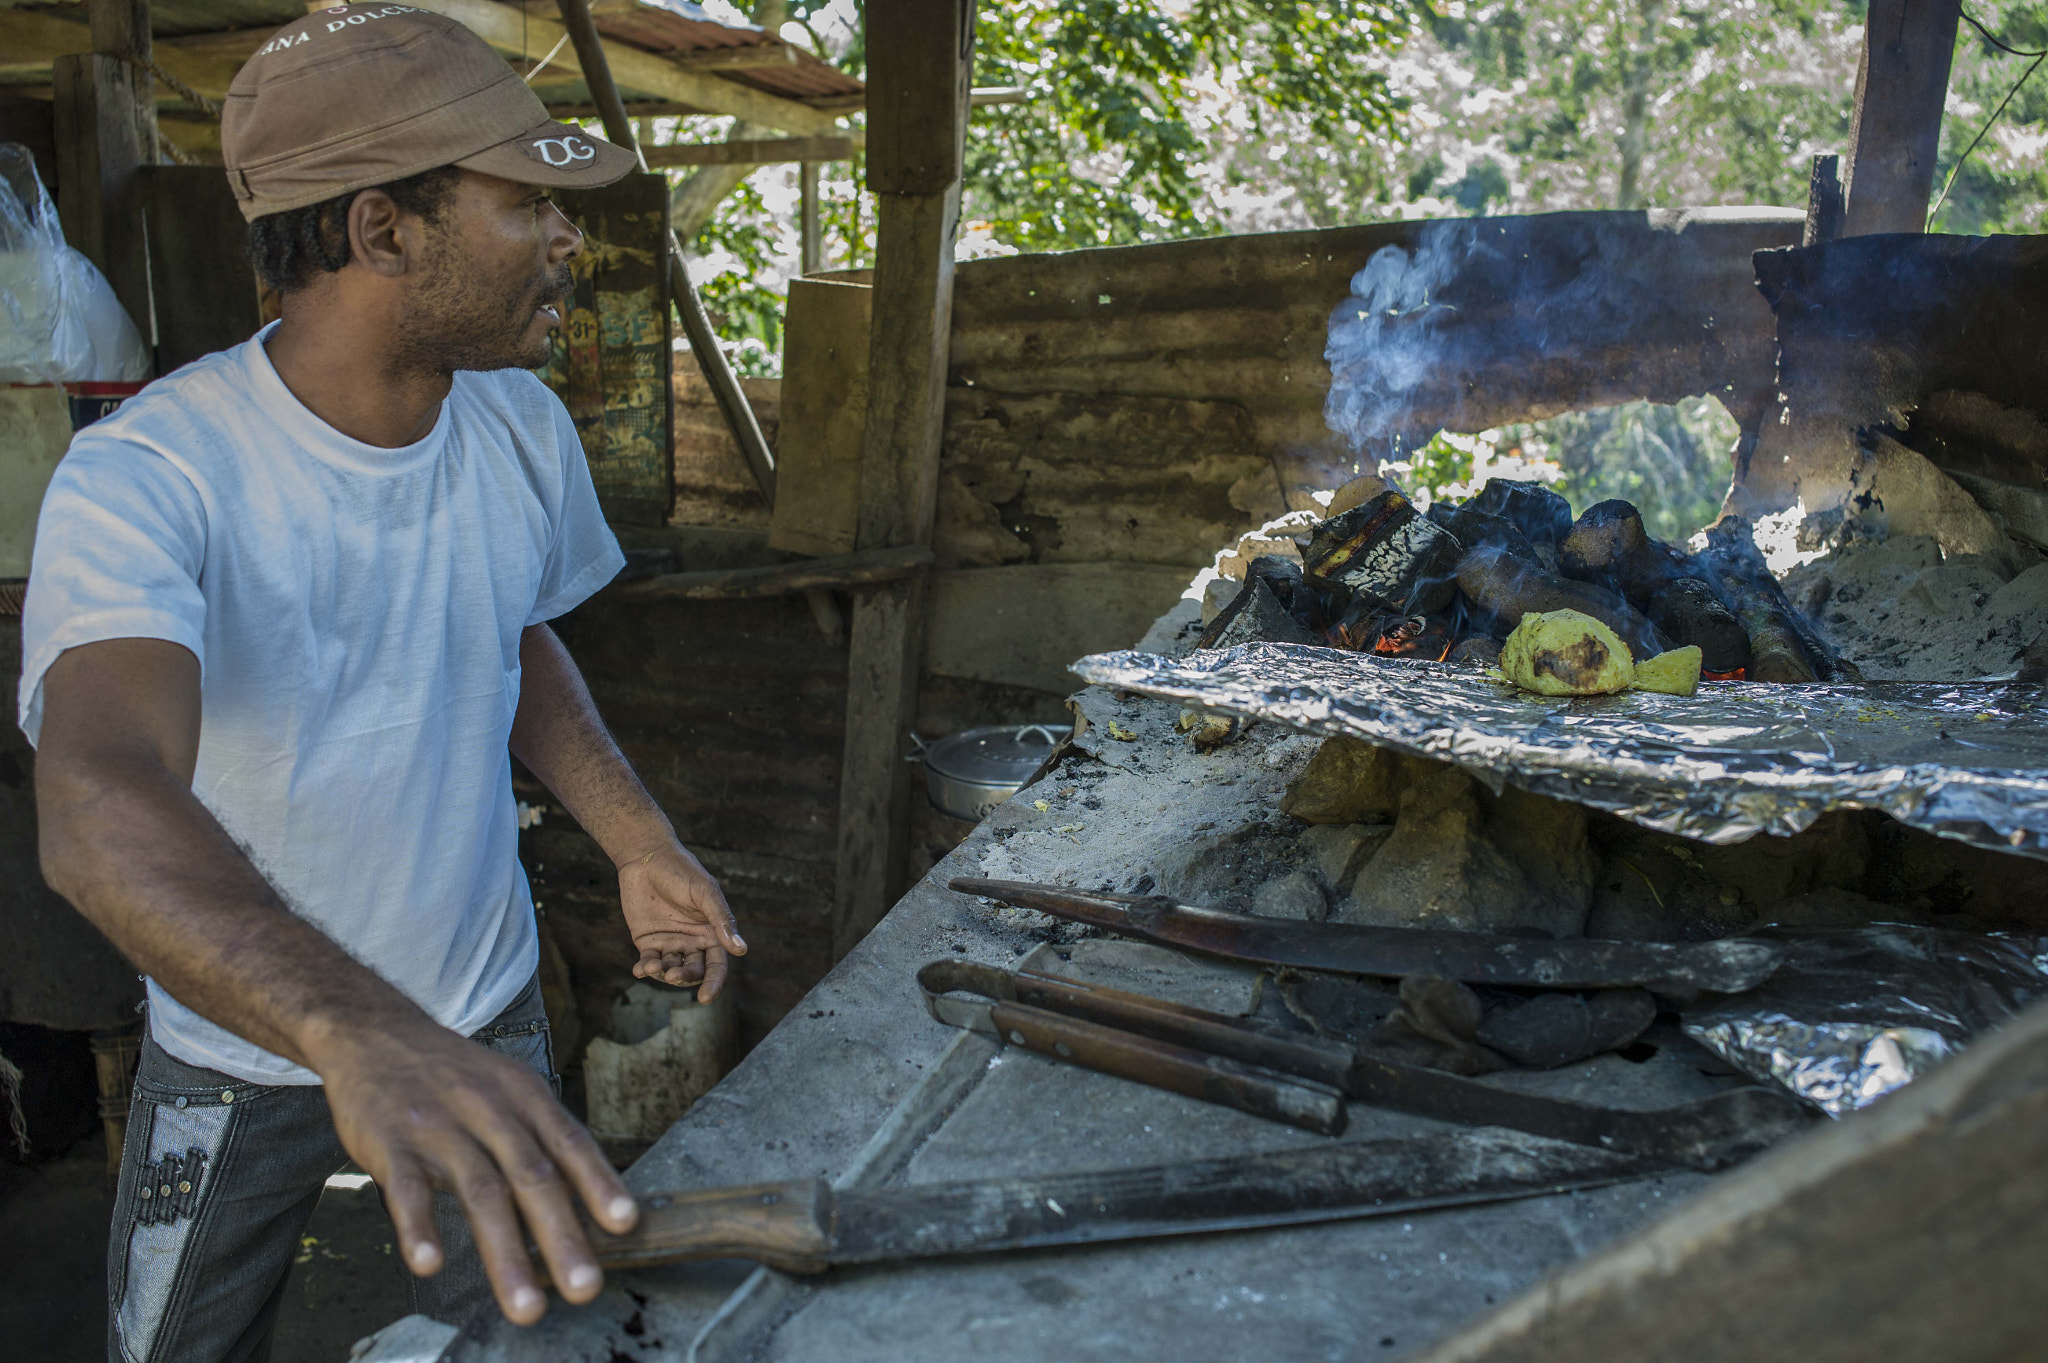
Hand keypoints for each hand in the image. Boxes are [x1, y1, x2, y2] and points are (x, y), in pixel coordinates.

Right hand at [315, 1019, 636, 1324]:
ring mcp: (440, 1126)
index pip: (570, 1143)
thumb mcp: (510, 1089)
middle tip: (585, 1287)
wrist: (377, 1033)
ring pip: (479, 1193)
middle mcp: (489, 1110)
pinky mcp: (391, 1143)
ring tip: (526, 1305)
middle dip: (563, 1236)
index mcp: (525, 1098)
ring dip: (505, 1254)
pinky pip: (407, 1189)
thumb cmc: (457, 1075)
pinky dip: (418, 1227)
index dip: (599, 1183)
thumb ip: (544, 1140)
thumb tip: (592, 1198)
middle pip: (532, 1177)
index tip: (626, 1224)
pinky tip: (429, 1264)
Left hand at [619, 843, 746, 1001]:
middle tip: (673, 973)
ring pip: (671, 969)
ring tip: (652, 965)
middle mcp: (694, 941)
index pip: (717, 966)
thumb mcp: (705, 892)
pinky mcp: (648, 941)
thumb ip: (721, 920)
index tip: (706, 998)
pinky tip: (640, 968)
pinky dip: (645, 969)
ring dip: (662, 973)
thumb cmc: (681, 870)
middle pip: (694, 971)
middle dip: (685, 977)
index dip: (714, 983)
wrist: (646, 857)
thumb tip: (741, 950)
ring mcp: (671, 942)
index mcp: (713, 932)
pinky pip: (649, 962)